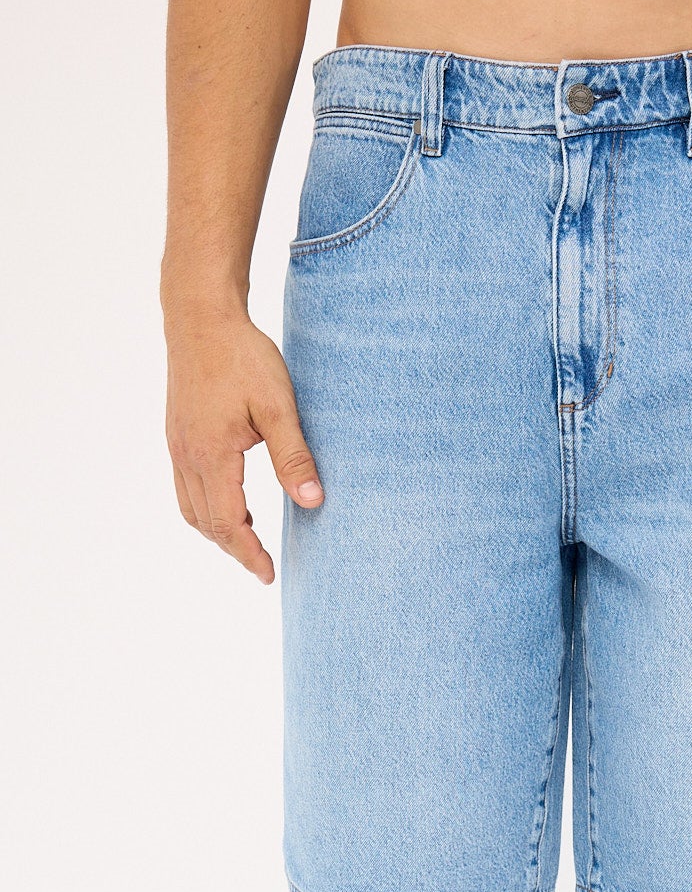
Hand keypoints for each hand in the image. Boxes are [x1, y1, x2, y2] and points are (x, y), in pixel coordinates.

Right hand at [164, 311, 322, 584]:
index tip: (268, 575)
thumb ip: (294, 457)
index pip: (227, 523)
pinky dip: (207, 508)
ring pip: (191, 508)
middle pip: (206, 523)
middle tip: (262, 567)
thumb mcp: (278, 407)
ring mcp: (178, 445)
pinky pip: (186, 487)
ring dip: (218, 531)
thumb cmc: (242, 356)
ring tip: (249, 541)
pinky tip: (232, 503)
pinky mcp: (178, 434)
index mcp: (211, 455)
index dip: (249, 553)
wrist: (200, 316)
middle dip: (234, 549)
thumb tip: (312, 501)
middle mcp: (187, 456)